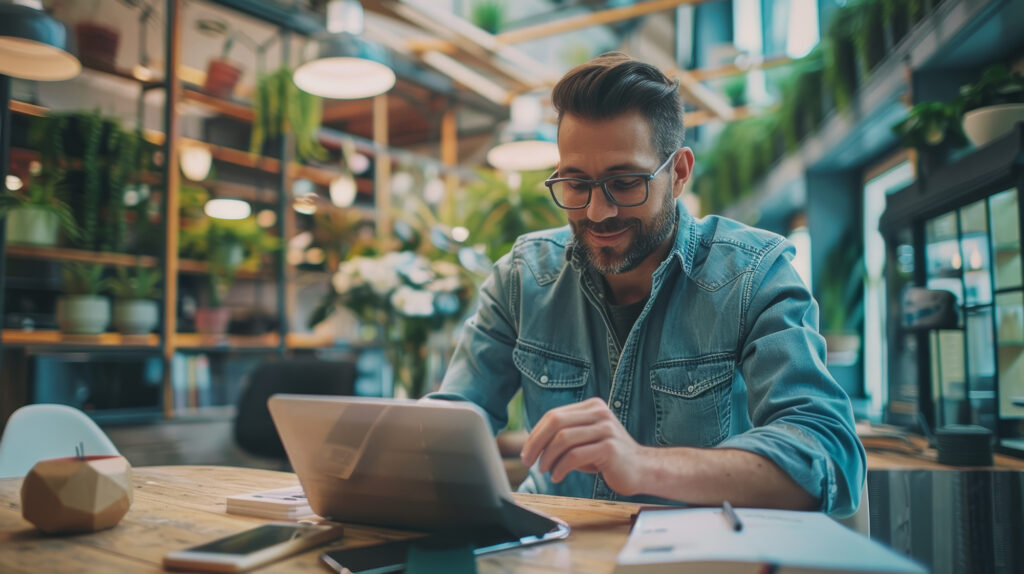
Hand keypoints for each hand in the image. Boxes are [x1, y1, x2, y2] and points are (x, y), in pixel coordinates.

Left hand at [520, 397, 647, 495]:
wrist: (642, 469)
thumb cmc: (607, 457)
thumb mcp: (584, 440)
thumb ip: (564, 436)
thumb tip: (531, 444)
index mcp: (592, 407)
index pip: (554, 415)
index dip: (535, 434)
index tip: (526, 452)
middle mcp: (599, 413)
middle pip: (555, 422)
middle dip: (536, 443)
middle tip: (528, 461)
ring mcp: (606, 429)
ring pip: (563, 439)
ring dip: (547, 458)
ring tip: (544, 471)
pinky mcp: (609, 448)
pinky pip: (575, 456)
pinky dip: (560, 468)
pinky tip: (557, 476)